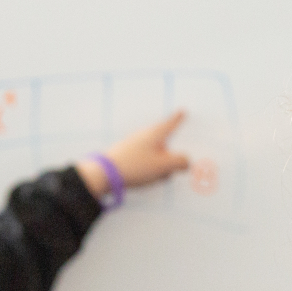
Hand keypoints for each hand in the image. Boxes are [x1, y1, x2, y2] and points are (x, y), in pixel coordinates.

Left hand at [75, 110, 189, 198]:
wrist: (105, 173)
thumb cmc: (136, 166)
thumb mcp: (164, 166)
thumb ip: (180, 162)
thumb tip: (186, 161)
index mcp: (155, 134)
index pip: (171, 124)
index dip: (178, 119)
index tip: (183, 111)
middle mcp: (145, 136)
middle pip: (165, 144)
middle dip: (170, 158)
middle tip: (169, 171)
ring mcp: (135, 144)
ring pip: (156, 155)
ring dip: (159, 167)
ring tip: (153, 177)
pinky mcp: (128, 154)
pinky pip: (145, 161)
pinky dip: (149, 170)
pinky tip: (143, 179)